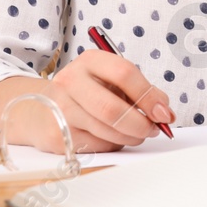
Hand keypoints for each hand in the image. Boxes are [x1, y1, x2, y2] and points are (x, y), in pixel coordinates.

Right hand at [0, 52, 175, 153]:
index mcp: (90, 60)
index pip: (125, 74)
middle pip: (112, 109)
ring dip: (130, 137)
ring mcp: (60, 109)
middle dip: (140, 123)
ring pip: (106, 131)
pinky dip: (113, 144)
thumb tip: (165, 112)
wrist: (41, 109)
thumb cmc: (86, 93)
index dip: (149, 96)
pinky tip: (111, 137)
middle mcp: (70, 81)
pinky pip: (96, 146)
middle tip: (154, 129)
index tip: (164, 112)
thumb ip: (141, 91)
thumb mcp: (111, 81)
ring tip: (136, 134)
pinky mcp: (56, 135)